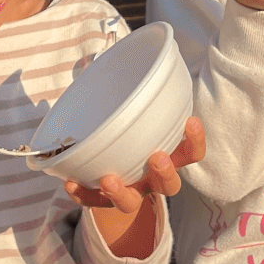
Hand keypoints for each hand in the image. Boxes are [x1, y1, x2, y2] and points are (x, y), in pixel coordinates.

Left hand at [67, 119, 206, 257]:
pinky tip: (69, 183)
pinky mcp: (103, 203)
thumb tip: (118, 59)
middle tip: (158, 158)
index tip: (191, 122)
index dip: (194, 143)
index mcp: (166, 163)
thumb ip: (131, 109)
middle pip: (168, 186)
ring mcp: (129, 195)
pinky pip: (92, 204)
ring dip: (121, 193)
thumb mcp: (138, 131)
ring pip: (130, 203)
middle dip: (166, 172)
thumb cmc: (129, 148)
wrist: (113, 186)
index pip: (189, 156)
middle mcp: (151, 182)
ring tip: (108, 180)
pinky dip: (81, 195)